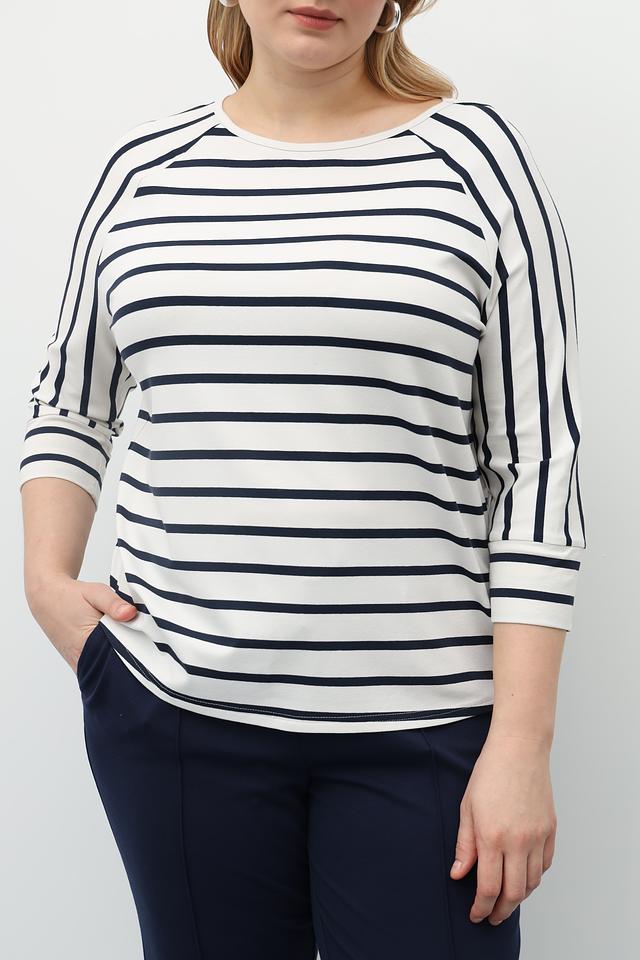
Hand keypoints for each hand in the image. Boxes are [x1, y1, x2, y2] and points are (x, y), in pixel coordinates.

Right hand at [27, 573, 137, 673]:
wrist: (47, 599)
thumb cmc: (72, 596)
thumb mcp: (95, 592)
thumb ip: (114, 603)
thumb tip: (131, 613)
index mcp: (86, 646)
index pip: (120, 658)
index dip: (137, 651)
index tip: (148, 641)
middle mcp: (82, 661)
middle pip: (116, 667)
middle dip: (131, 655)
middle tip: (143, 638)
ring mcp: (80, 665)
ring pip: (108, 669)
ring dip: (120, 657)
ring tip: (129, 639)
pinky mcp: (79, 664)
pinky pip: (101, 667)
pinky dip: (111, 658)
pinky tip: (117, 644)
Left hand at [450, 730, 556, 924]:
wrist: (519, 750)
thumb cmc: (489, 773)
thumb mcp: (467, 807)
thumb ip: (465, 845)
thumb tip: (459, 875)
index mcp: (492, 836)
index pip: (489, 887)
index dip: (481, 907)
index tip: (475, 914)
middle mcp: (518, 841)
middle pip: (513, 893)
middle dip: (501, 911)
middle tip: (491, 916)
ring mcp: (537, 836)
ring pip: (531, 882)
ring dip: (518, 897)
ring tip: (505, 899)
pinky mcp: (551, 830)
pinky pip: (545, 865)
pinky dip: (534, 877)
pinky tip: (523, 876)